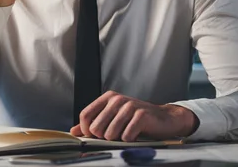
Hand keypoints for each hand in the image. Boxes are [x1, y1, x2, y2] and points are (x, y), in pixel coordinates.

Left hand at [69, 91, 198, 141]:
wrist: (164, 118)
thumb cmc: (136, 119)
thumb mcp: (113, 118)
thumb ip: (93, 123)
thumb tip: (73, 132)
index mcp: (108, 98)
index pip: (85, 115)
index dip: (86, 130)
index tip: (93, 136)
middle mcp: (117, 99)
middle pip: (95, 127)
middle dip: (103, 137)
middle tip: (115, 136)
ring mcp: (129, 106)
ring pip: (109, 133)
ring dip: (116, 140)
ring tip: (125, 135)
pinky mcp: (141, 115)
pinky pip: (126, 135)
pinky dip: (129, 140)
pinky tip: (135, 135)